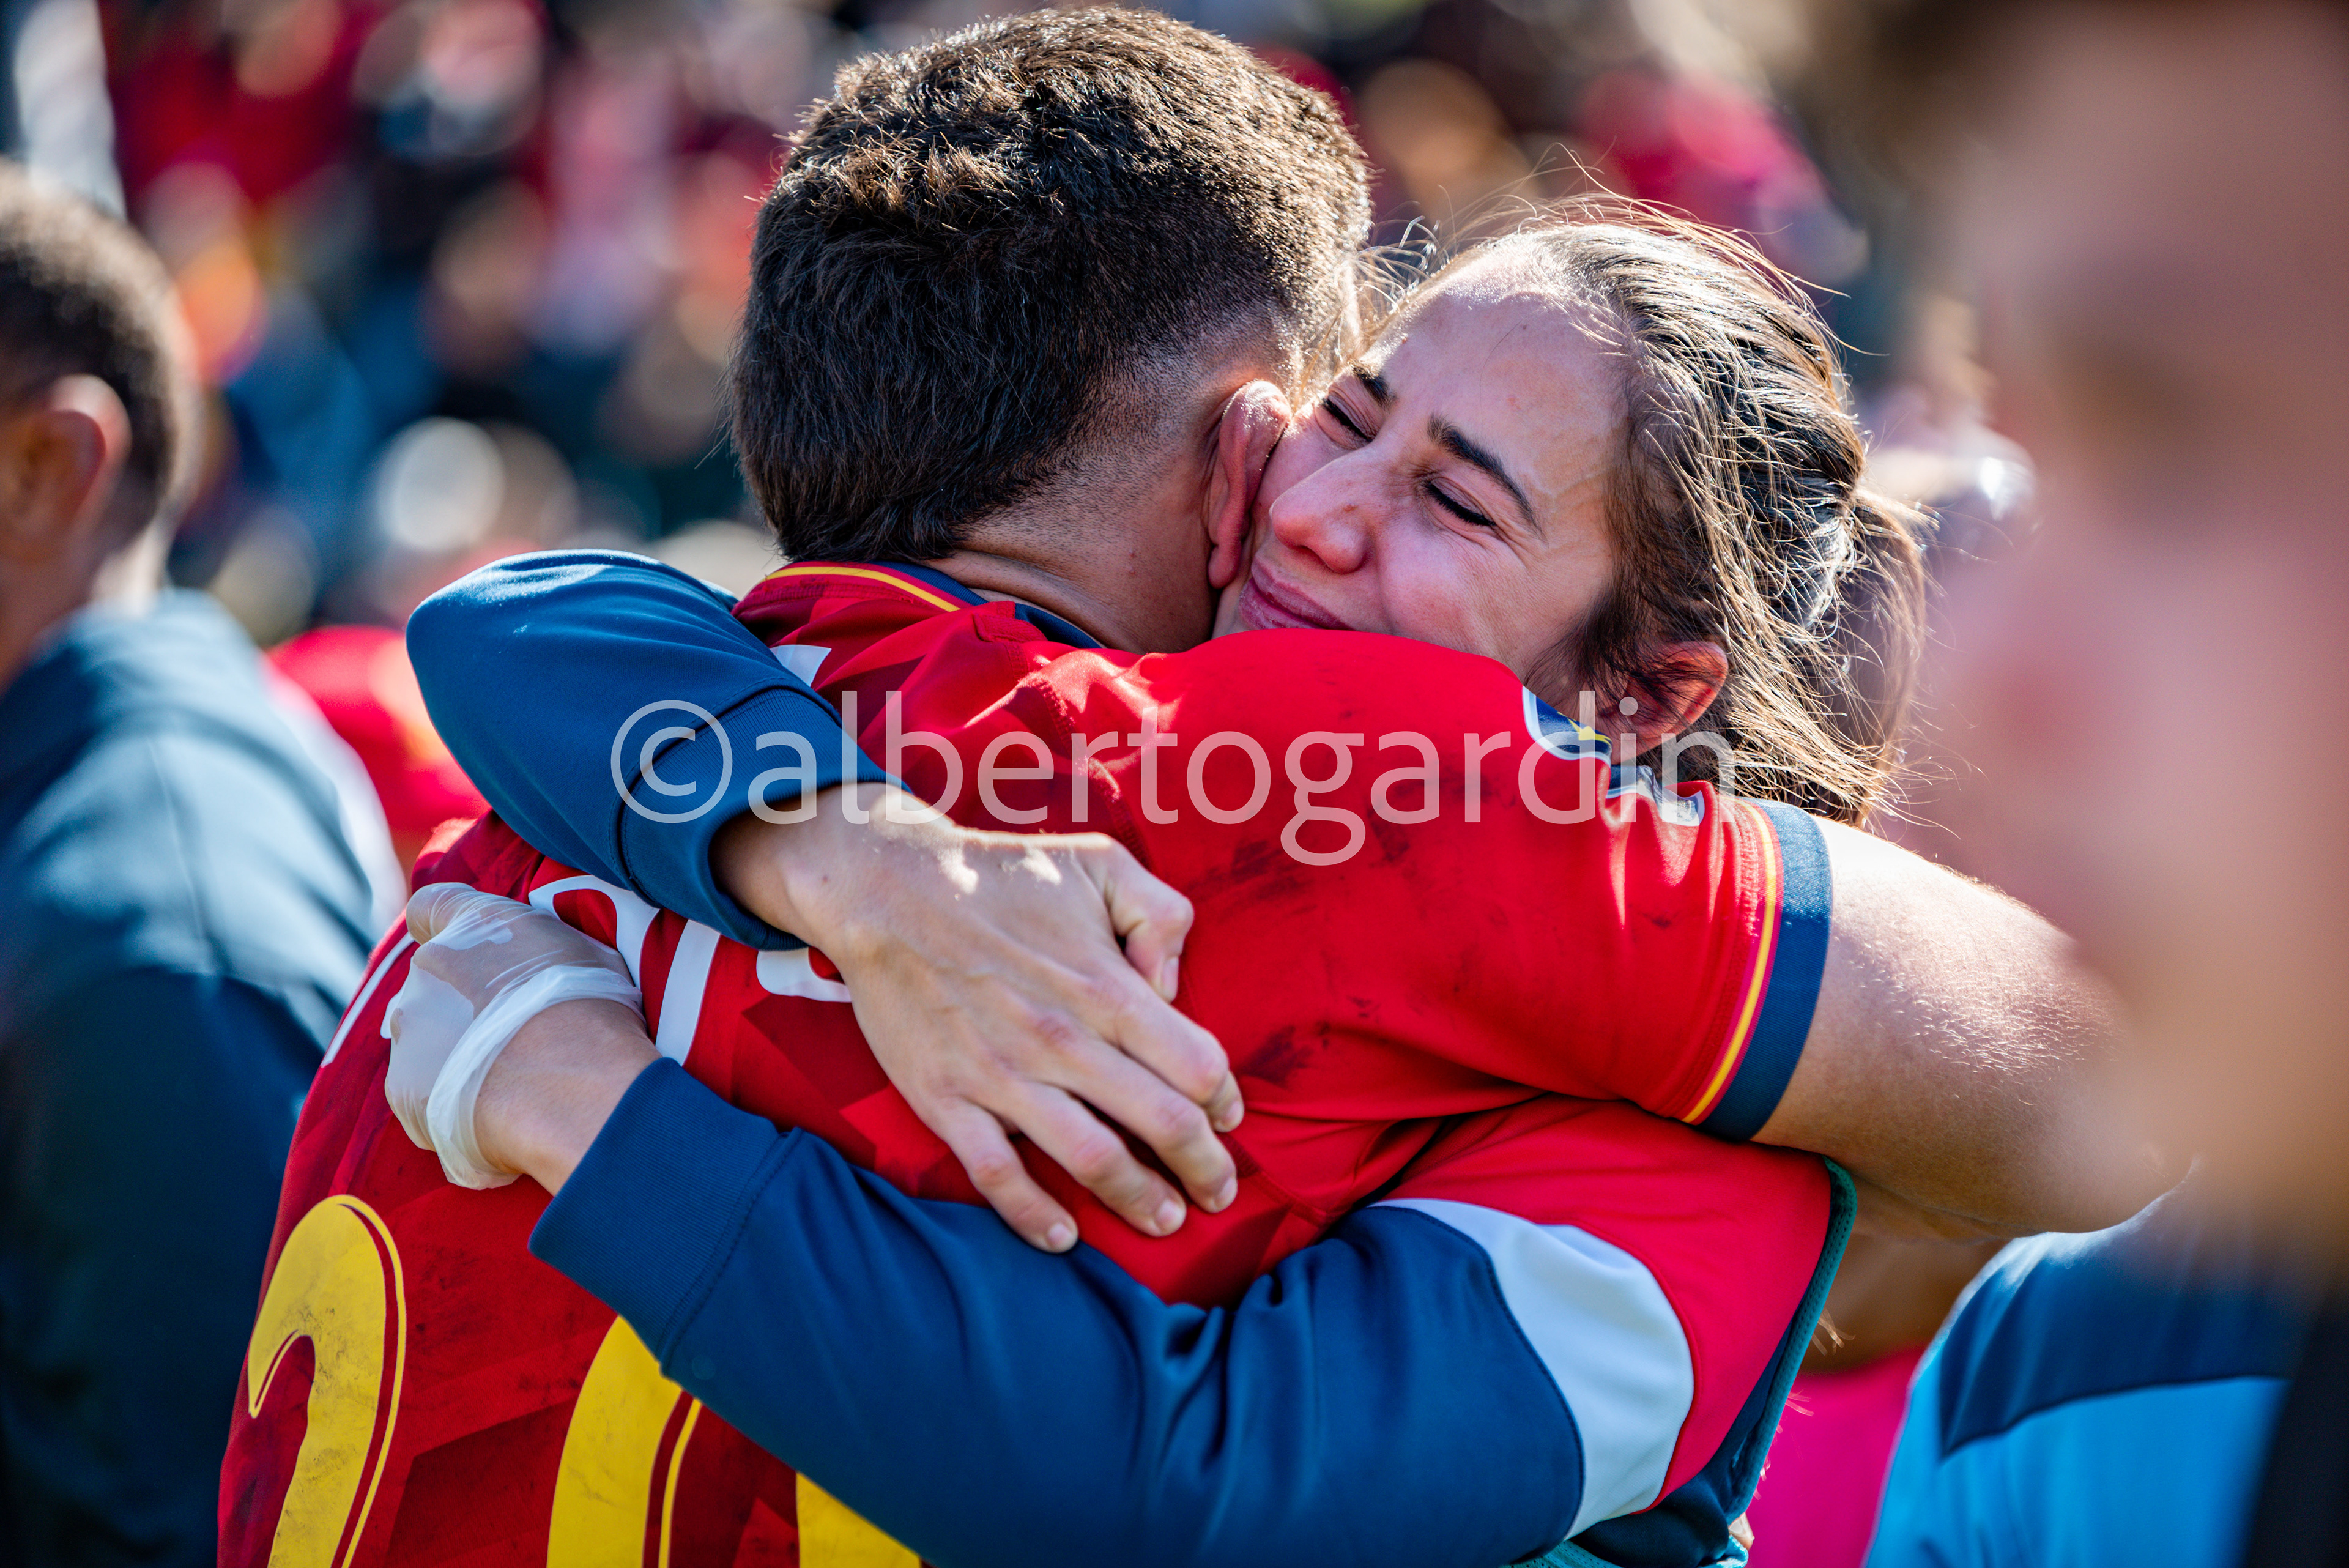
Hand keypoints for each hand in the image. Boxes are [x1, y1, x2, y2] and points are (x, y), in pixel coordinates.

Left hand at [389, 885, 649, 1189]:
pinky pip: (427, 1097)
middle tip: (516, 1038)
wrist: (568, 1080)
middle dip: (464, 1009)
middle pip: (433, 987)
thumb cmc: (587, 1005)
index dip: (441, 926)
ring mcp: (408, 1034)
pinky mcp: (404, 1091)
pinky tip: (498, 1115)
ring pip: (428, 1045)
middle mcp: (423, 973)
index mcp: (470, 926)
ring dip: (459, 1059)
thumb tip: (531, 954)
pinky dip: (454, 1106)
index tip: (463, 948)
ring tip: (515, 1085)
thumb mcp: (578, 946)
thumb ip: (534, 944)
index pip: (430, 907)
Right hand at [717, 784, 1240, 1252]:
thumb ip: (1160, 914)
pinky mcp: (947, 1099)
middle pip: (1162, 1123)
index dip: (1224, 1099)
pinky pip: (997, 1174)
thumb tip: (1174, 984)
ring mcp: (1002, 1076)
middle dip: (1204, 1167)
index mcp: (1106, 986)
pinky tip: (1065, 1237)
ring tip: (1166, 1221)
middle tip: (1219, 1193)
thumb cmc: (1002, 876)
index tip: (1229, 1116)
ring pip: (1091, 1159)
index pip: (1195, 1064)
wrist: (888, 889)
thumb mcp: (1100, 863)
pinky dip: (1033, 1215)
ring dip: (1139, 1198)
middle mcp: (1063, 1040)